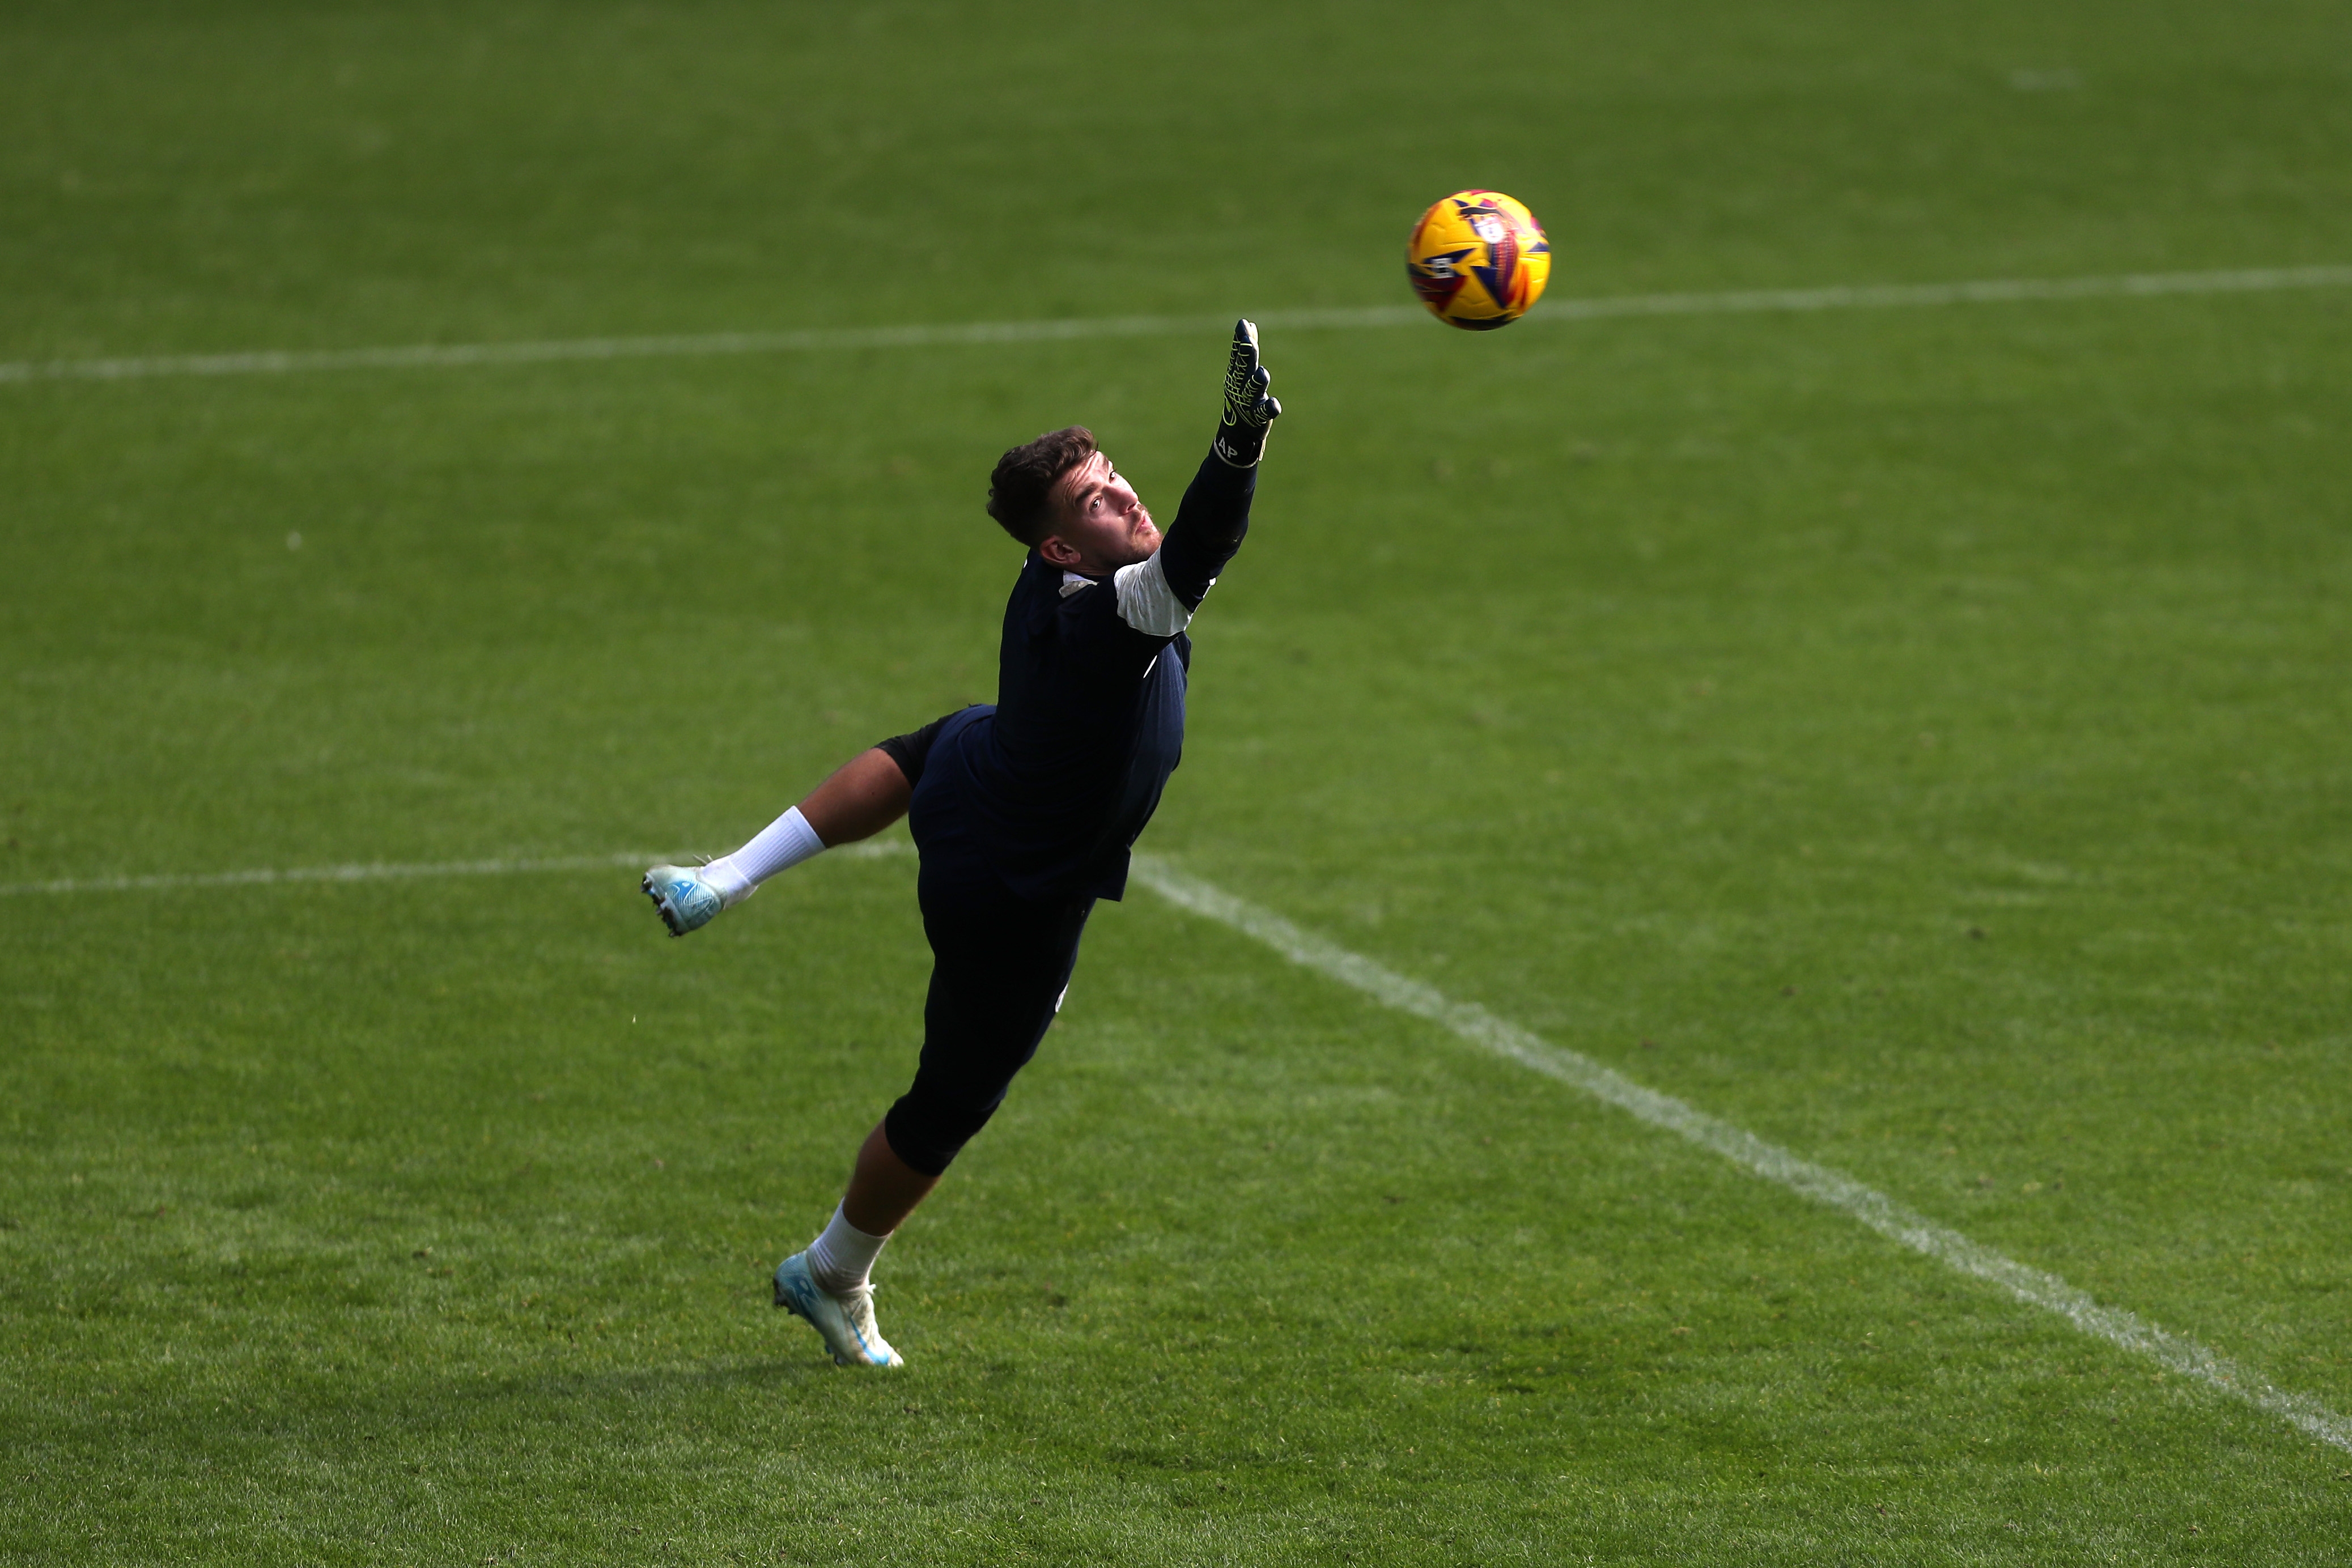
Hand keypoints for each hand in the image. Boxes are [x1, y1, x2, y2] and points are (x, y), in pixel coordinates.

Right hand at [1212, 318, 1280, 466]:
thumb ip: (1245, 349)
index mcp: (1236, 374)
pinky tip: (1274, 404)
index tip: (1242, 324)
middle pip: (1243, 368)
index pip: (1237, 354)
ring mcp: (1248, 401)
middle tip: (1248, 343)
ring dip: (1257, 381)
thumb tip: (1248, 323)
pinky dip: (1269, 408)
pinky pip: (1264, 412)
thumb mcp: (1242, 372)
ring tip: (1262, 373)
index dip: (1240, 339)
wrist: (1238, 430)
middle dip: (1245, 356)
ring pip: (1253, 389)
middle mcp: (1240, 386)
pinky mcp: (1258, 416)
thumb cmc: (1241, 395)